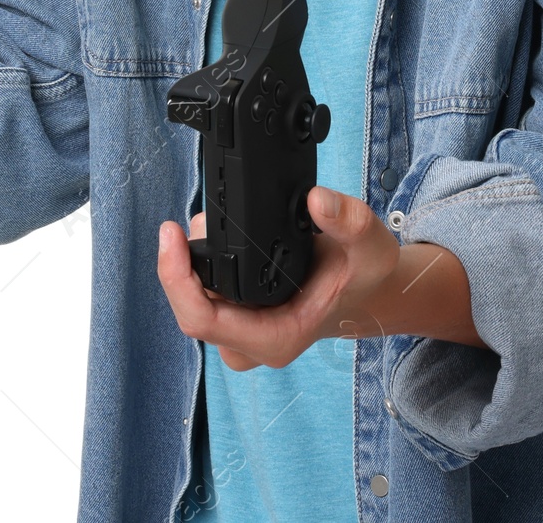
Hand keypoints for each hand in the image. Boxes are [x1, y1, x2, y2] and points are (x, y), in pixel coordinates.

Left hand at [157, 187, 399, 370]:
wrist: (370, 291)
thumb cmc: (365, 277)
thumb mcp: (371, 246)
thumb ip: (348, 221)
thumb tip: (315, 200)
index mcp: (277, 337)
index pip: (203, 320)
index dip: (176, 278)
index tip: (171, 235)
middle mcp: (254, 342)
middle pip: (191, 311)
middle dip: (181, 265)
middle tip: (194, 221)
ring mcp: (245, 333)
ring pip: (196, 304)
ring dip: (190, 266)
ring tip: (206, 226)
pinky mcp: (242, 317)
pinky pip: (206, 298)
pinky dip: (202, 268)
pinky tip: (212, 239)